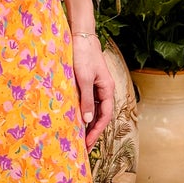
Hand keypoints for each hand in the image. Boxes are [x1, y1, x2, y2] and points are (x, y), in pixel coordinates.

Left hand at [72, 33, 113, 149]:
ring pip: (94, 109)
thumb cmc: (83, 55)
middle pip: (101, 115)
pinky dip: (83, 112)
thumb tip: (87, 121)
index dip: (97, 131)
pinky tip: (76, 119)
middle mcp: (104, 89)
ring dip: (88, 123)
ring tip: (80, 137)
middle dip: (93, 131)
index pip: (105, 116)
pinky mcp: (88, 82)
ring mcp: (97, 86)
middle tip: (84, 146)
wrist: (80, 36)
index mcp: (107, 89)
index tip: (88, 143)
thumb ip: (86, 100)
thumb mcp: (84, 79)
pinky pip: (88, 101)